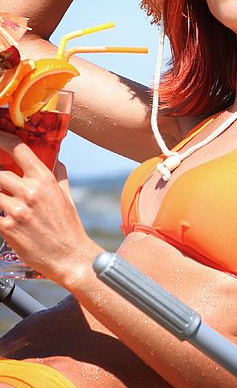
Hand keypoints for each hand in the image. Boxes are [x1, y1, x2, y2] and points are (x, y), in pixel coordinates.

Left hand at [0, 131, 99, 284]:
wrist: (70, 256)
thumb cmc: (68, 227)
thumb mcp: (66, 195)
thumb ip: (58, 174)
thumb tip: (55, 159)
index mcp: (45, 179)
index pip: (18, 149)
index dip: (2, 139)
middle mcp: (30, 191)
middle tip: (1, 182)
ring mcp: (17, 210)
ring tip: (3, 198)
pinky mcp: (7, 228)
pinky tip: (2, 215)